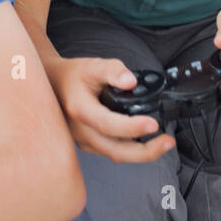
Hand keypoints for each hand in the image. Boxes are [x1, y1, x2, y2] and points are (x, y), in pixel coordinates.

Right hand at [47, 55, 175, 162]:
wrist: (52, 85)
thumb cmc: (73, 76)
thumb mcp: (91, 65)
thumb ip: (112, 70)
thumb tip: (130, 81)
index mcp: (80, 110)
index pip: (108, 125)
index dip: (132, 128)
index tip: (154, 124)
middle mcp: (80, 131)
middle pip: (115, 151)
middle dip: (145, 152)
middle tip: (168, 142)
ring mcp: (83, 141)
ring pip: (114, 155)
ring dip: (141, 154)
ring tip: (164, 143)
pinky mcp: (88, 144)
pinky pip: (112, 152)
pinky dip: (131, 151)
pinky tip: (146, 141)